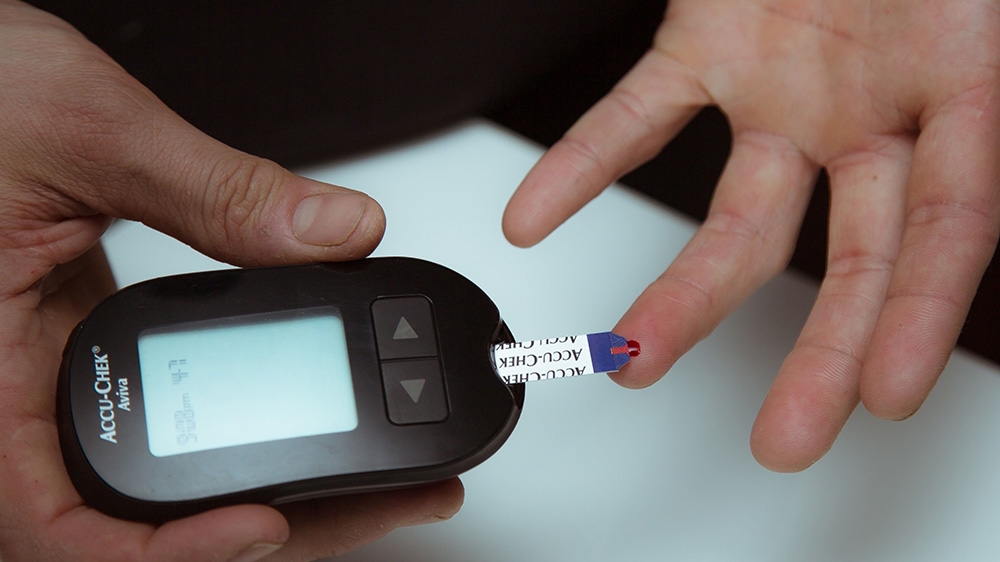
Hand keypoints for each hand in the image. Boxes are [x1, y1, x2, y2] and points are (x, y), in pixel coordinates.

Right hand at [0, 2, 461, 560]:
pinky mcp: (85, 346)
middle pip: (143, 517)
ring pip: (167, 476)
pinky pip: (170, 413)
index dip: (164, 550)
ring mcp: (55, 375)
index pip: (59, 523)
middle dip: (275, 520)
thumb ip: (214, 192)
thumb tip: (333, 233)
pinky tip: (304, 417)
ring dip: (274, 484)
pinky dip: (245, 428)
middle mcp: (18, 392)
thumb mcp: (86, 133)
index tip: (262, 522)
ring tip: (374, 476)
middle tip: (385, 499)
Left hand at [504, 0, 999, 470]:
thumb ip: (977, 54)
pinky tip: (535, 217)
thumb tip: (966, 154)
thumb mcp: (981, 0)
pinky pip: (635, 114)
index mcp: (958, 91)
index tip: (889, 393)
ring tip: (633, 354)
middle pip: (846, 256)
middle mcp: (868, 111)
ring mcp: (785, 88)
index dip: (919, 315)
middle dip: (820, 348)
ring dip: (685, 290)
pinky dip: (582, 164)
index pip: (947, 232)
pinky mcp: (708, 43)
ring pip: (737, 212)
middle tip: (786, 435)